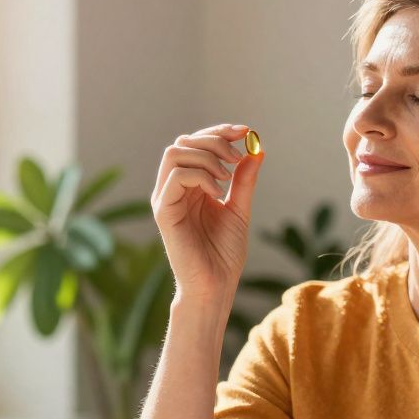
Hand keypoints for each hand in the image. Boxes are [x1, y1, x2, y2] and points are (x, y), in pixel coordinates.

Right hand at [151, 122, 263, 308]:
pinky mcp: (163, 211)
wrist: (215, 286)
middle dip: (214, 140)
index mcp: (190, 185)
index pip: (196, 144)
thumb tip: (255, 150)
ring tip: (226, 176)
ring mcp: (166, 198)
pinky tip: (216, 192)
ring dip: (206, 156)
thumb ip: (243, 180)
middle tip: (237, 157)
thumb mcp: (239, 209)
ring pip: (175, 152)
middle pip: (184, 141)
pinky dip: (200, 175)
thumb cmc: (224, 254)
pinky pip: (176, 176)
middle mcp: (174, 188)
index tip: (246, 132)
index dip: (219, 132)